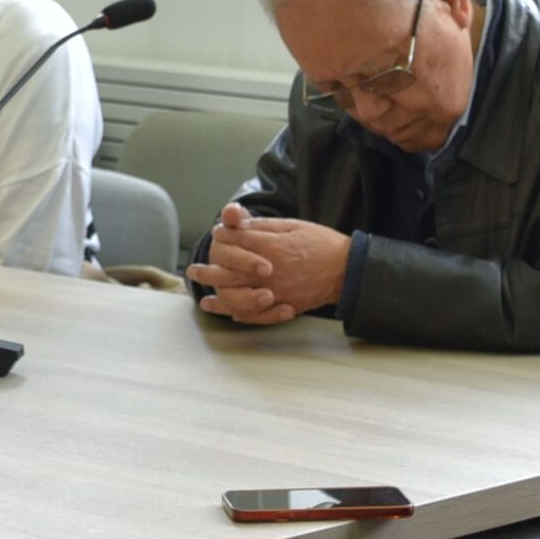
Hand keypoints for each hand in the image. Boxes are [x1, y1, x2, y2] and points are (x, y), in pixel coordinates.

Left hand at [187, 204, 350, 323]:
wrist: (346, 268)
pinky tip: (229, 312)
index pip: (235, 242)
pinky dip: (240, 315)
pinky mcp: (283, 306)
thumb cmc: (320, 243)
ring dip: (218, 298)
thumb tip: (238, 223)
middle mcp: (268, 272)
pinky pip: (256, 315)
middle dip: (208, 271)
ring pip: (238, 297)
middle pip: (229, 272)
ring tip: (204, 299)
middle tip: (193, 271)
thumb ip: (262, 226)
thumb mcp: (292, 225)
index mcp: (270, 247)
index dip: (222, 237)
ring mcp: (275, 291)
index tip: (217, 235)